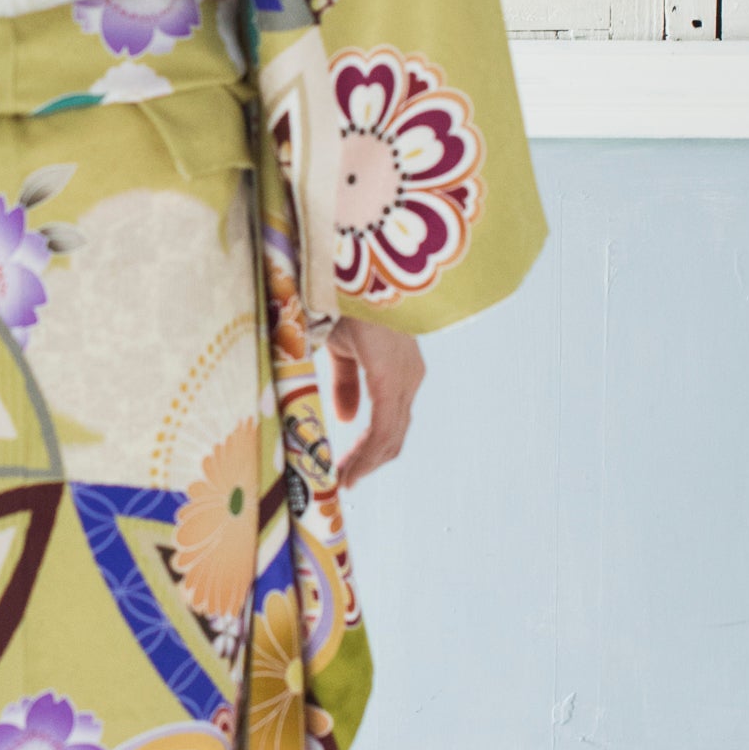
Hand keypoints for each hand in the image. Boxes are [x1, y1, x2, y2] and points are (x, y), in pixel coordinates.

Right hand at [327, 315, 424, 487]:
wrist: (346, 267)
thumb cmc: (340, 301)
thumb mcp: (339, 348)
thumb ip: (345, 383)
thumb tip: (347, 420)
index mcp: (397, 369)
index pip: (389, 422)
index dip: (369, 450)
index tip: (345, 471)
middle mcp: (409, 376)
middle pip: (394, 434)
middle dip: (367, 461)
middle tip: (341, 482)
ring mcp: (404, 377)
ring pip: (392, 436)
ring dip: (366, 462)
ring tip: (342, 481)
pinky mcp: (391, 377)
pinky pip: (384, 427)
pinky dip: (367, 453)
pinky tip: (350, 471)